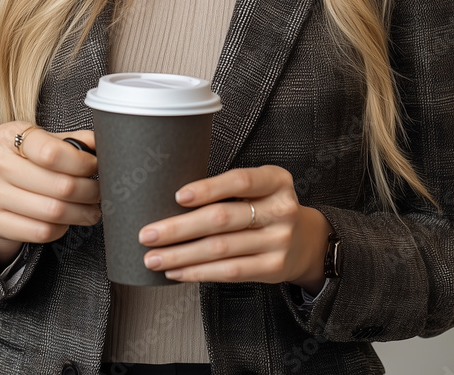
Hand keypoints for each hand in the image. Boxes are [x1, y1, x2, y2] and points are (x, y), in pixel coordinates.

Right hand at [0, 122, 100, 267]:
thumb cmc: (27, 162)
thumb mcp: (44, 143)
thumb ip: (72, 141)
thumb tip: (99, 144)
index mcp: (9, 134)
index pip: (51, 152)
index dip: (81, 162)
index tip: (95, 167)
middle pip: (58, 185)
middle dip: (88, 191)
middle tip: (99, 193)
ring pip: (52, 212)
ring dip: (80, 213)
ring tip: (91, 210)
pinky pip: (40, 232)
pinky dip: (61, 229)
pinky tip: (66, 221)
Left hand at [137, 164, 332, 290]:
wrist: (306, 240)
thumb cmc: (267, 206)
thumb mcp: (260, 187)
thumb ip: (229, 188)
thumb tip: (173, 199)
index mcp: (276, 180)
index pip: (240, 181)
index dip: (208, 188)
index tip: (177, 196)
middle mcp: (281, 210)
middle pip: (222, 219)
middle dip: (179, 228)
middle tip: (148, 234)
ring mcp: (279, 241)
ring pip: (221, 249)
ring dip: (181, 255)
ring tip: (153, 258)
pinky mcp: (273, 268)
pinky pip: (229, 272)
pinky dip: (198, 272)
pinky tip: (177, 271)